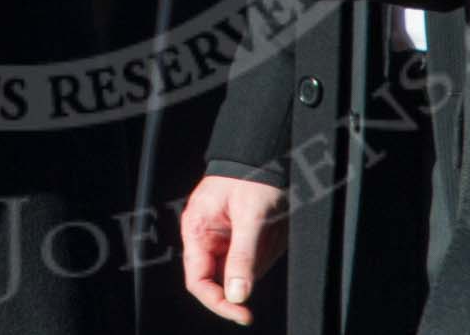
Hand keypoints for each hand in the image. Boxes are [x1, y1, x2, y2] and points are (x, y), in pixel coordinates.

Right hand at [180, 174, 287, 324]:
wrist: (265, 154)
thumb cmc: (252, 178)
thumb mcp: (251, 217)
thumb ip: (243, 257)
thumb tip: (237, 295)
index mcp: (197, 231)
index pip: (198, 282)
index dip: (219, 303)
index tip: (244, 314)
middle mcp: (205, 237)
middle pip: (223, 279)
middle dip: (248, 272)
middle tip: (267, 248)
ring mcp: (222, 238)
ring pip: (242, 271)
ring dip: (261, 258)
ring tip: (271, 228)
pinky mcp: (239, 237)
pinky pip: (253, 258)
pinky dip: (266, 251)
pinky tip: (272, 229)